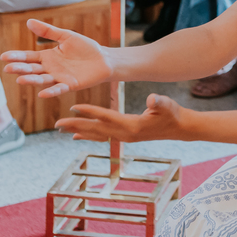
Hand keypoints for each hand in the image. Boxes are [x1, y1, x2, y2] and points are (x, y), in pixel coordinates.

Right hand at [1, 19, 114, 96]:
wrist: (103, 58)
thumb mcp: (66, 36)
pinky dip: (51, 91)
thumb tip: (29, 21)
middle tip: (7, 68)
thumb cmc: (85, 47)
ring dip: (31, 80)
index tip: (3, 56)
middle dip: (20, 69)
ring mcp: (59, 78)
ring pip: (42, 80)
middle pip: (32, 69)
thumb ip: (48, 31)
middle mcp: (50, 68)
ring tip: (20, 80)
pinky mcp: (70, 85)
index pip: (29, 57)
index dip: (17, 57)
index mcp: (47, 56)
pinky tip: (42, 94)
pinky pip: (59, 89)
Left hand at [55, 94, 184, 141]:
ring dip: (79, 131)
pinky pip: (102, 136)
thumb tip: (152, 99)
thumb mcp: (167, 104)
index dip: (89, 112)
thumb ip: (159, 102)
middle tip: (56, 125)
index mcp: (131, 126)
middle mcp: (124, 134)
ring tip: (62, 130)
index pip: (106, 117)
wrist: (181, 128)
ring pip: (96, 134)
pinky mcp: (125, 135)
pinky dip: (89, 135)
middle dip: (76, 126)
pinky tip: (79, 135)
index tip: (72, 109)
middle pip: (96, 130)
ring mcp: (124, 136)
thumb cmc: (173, 114)